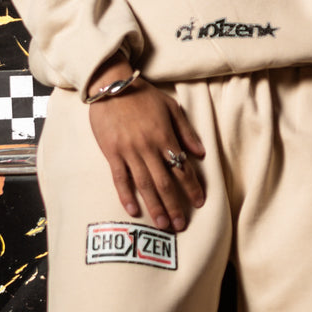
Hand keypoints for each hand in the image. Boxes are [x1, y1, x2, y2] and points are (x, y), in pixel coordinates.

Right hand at [89, 79, 204, 231]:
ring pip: (145, 185)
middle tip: (181, 225)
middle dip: (175, 206)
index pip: (183, 168)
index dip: (192, 187)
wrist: (111, 85)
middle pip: (165, 183)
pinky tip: (133, 211)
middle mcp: (148, 147)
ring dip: (155, 207)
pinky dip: (126, 196)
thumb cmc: (143, 95)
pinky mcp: (111, 153)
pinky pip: (120, 179)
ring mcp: (129, 151)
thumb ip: (186, 131)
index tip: (200, 202)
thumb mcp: (171, 107)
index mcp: (165, 137)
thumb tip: (200, 154)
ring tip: (162, 224)